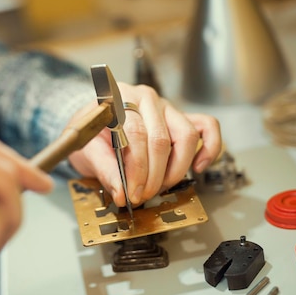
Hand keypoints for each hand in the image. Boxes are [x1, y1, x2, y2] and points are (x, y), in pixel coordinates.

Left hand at [68, 83, 221, 207]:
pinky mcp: (181, 118)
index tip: (131, 192)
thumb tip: (121, 192)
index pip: (136, 134)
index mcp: (120, 98)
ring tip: (161, 187)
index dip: (137, 168)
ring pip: (186, 136)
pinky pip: (207, 127)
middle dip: (154, 175)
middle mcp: (146, 99)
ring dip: (176, 168)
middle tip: (143, 195)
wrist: (94, 123)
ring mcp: (167, 107)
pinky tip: (197, 168)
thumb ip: (103, 170)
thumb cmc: (91, 134)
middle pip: (161, 138)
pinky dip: (209, 148)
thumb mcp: (86, 150)